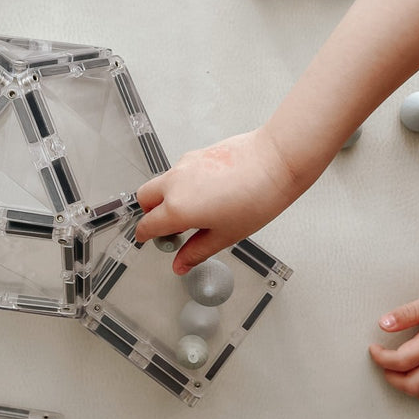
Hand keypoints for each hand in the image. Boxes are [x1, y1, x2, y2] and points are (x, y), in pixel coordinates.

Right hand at [134, 130, 297, 274]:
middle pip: (144, 199)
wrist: (275, 161)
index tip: (151, 240)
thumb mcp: (225, 235)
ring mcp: (183, 165)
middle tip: (169, 228)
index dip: (146, 237)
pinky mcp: (195, 154)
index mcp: (177, 208)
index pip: (147, 225)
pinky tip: (206, 193)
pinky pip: (178, 172)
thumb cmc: (256, 196)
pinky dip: (181, 184)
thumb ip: (197, 251)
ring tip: (194, 211)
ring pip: (161, 183)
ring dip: (166, 198)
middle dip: (149, 214)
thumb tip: (181, 264)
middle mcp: (174, 183)